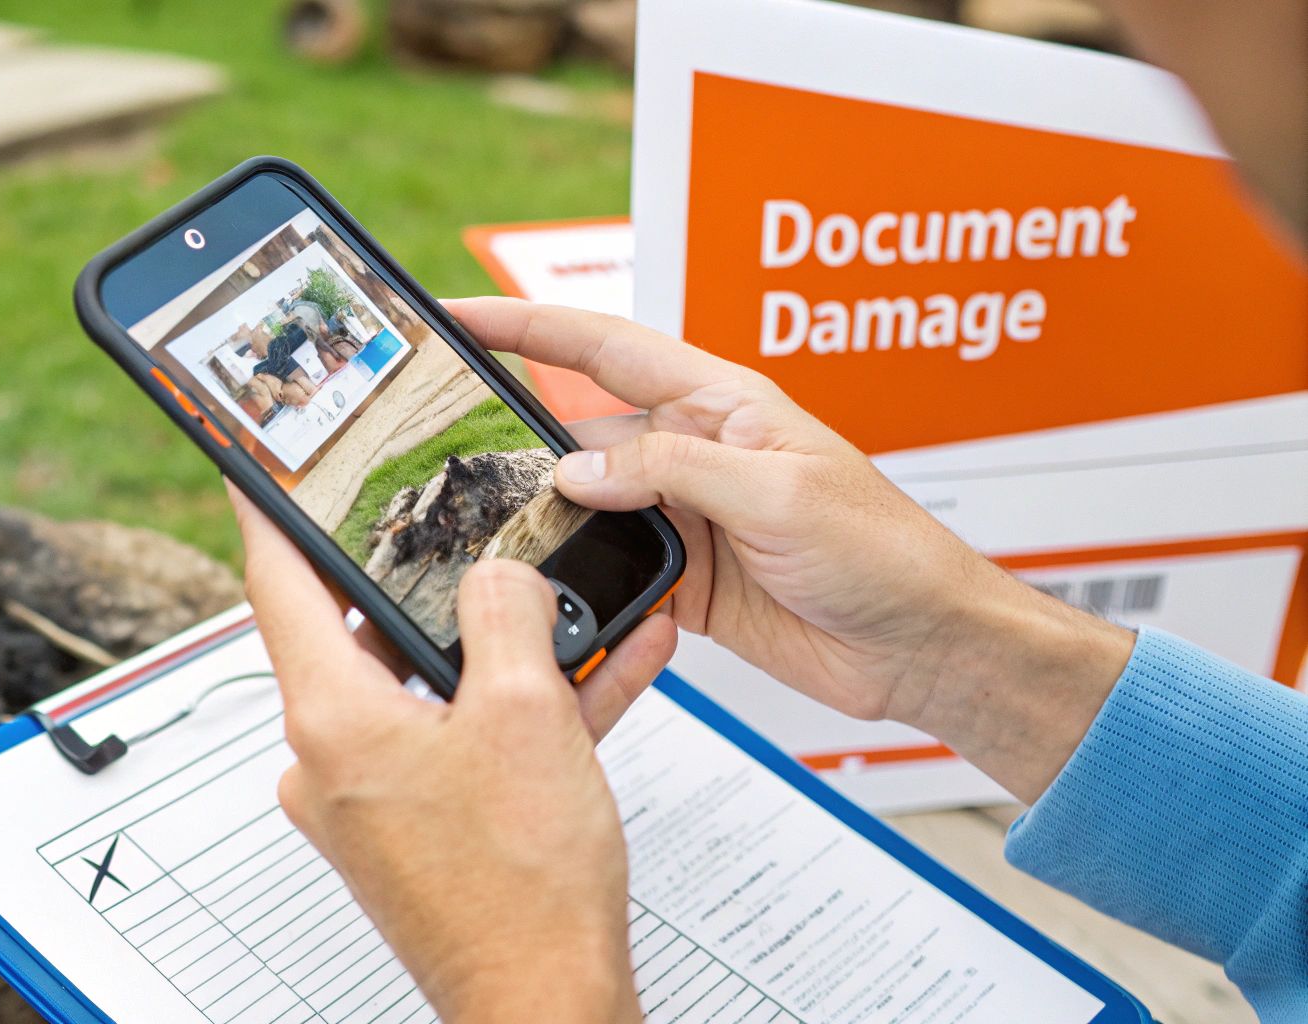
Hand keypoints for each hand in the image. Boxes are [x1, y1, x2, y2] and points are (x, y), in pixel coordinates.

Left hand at [229, 484, 671, 1022]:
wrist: (547, 1005)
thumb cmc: (521, 890)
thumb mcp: (526, 712)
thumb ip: (507, 613)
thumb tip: (500, 576)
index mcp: (333, 718)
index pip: (278, 581)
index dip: (272, 508)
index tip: (261, 464)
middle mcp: (335, 758)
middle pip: (365, 630)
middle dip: (432, 579)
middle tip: (463, 526)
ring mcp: (375, 796)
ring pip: (432, 684)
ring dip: (503, 646)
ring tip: (573, 608)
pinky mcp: (421, 824)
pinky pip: (467, 736)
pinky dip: (523, 706)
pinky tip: (598, 672)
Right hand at [446, 297, 1134, 802]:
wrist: (920, 645)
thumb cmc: (882, 552)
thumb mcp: (777, 492)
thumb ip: (670, 471)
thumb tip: (575, 469)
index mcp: (722, 402)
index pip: (604, 346)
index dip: (527, 326)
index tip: (458, 313)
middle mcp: (695, 451)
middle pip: (581, 420)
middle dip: (514, 418)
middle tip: (440, 420)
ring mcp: (686, 515)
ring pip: (588, 499)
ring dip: (544, 507)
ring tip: (479, 511)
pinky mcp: (685, 577)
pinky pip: (611, 563)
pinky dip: (578, 570)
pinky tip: (545, 577)